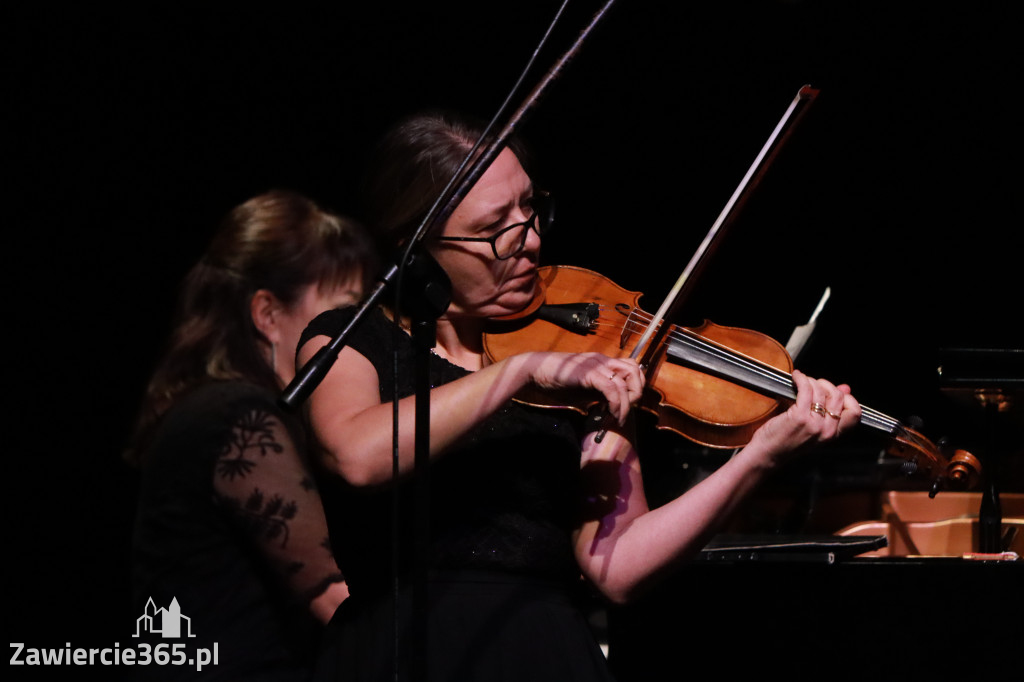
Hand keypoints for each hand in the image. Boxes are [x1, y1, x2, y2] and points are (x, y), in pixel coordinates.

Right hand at [525, 352, 643, 424]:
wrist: (535, 371)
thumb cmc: (556, 380)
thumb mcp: (583, 388)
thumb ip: (598, 393)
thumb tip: (611, 407)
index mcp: (602, 361)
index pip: (632, 367)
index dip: (635, 385)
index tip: (627, 404)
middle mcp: (602, 360)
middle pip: (635, 370)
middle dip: (636, 393)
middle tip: (625, 410)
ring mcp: (596, 364)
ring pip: (625, 380)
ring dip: (626, 403)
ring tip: (619, 417)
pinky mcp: (588, 373)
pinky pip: (611, 388)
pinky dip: (616, 403)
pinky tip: (611, 414)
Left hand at [745, 369, 860, 465]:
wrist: (768, 453)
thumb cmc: (787, 440)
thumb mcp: (814, 428)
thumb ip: (831, 410)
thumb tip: (845, 388)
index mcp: (833, 435)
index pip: (855, 412)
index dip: (847, 398)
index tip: (835, 391)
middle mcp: (827, 431)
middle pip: (839, 397)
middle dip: (827, 384)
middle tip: (814, 384)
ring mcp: (814, 424)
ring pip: (822, 391)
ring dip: (811, 380)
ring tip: (802, 381)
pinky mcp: (799, 416)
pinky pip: (806, 389)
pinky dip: (801, 378)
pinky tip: (796, 377)